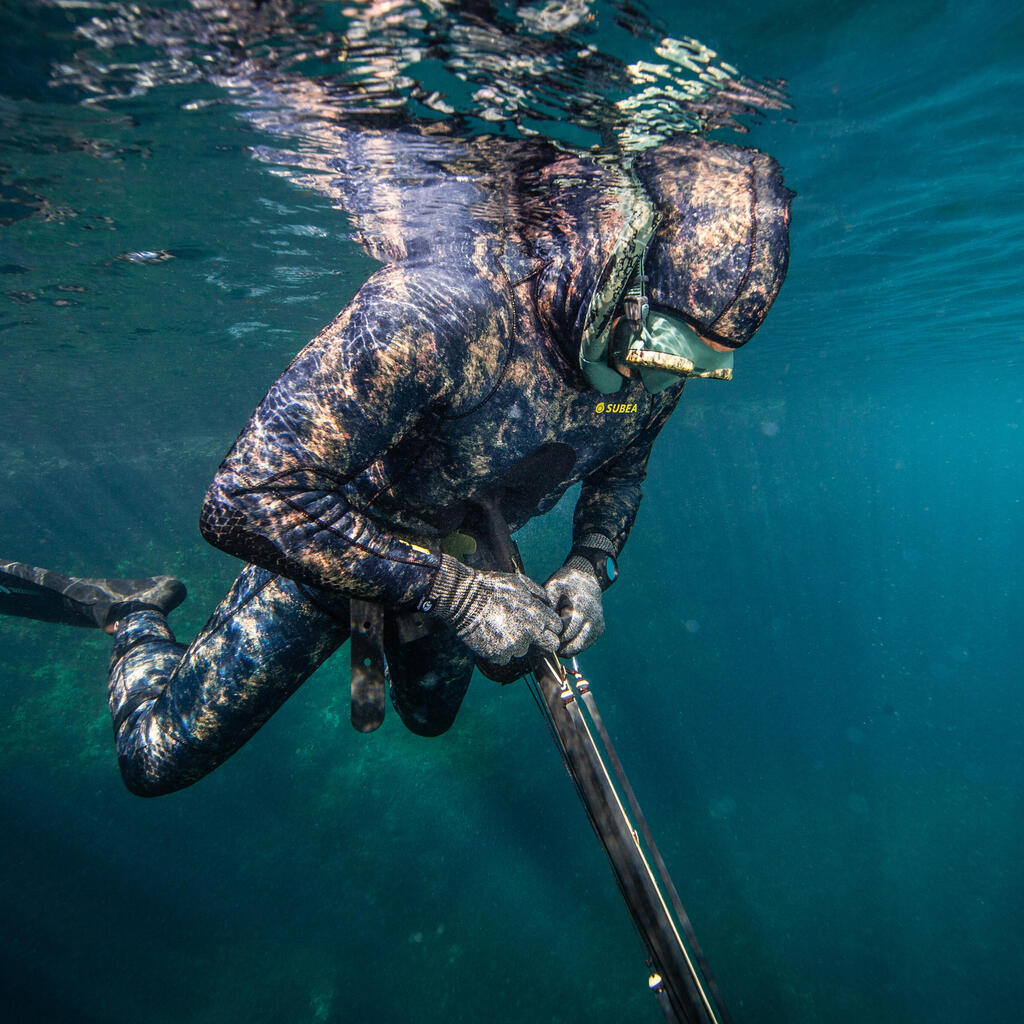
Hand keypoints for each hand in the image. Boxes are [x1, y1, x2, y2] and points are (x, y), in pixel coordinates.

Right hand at [427, 555, 562, 664]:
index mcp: (538, 614)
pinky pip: (505, 658)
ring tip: (501, 629)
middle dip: (543, 642)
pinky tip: (491, 637)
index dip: (550, 627)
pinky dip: (500, 651)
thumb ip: (539, 594)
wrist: (464, 599)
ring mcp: (515, 645)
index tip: (541, 626)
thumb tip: (548, 603)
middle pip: (550, 646)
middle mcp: (530, 632)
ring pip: (524, 651)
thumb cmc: (492, 587)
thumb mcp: (520, 582)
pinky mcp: (499, 655)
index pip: (557, 629)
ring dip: (516, 644)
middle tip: (528, 635)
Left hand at [544, 564, 603, 657]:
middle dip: (558, 646)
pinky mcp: (599, 630)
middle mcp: (592, 619)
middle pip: (572, 644)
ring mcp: (597, 626)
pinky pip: (584, 645)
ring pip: (578, 648)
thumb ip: (549, 602)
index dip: (553, 636)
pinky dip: (573, 646)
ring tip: (553, 642)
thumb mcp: (554, 586)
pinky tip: (562, 639)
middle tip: (545, 643)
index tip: (543, 635)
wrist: (587, 579)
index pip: (565, 632)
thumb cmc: (566, 584)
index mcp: (580, 608)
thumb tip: (543, 620)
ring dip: (565, 649)